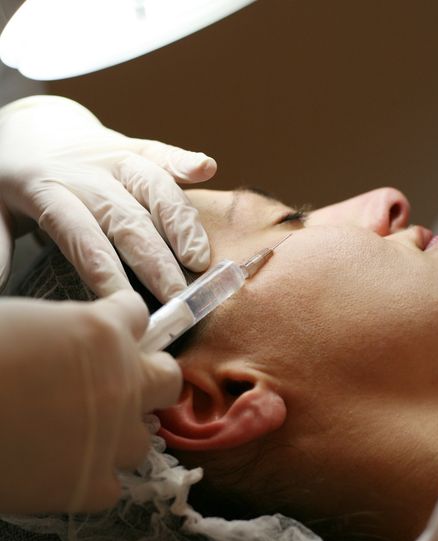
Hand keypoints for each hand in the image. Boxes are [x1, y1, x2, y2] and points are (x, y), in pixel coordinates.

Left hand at [0, 95, 216, 301]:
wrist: (30, 127)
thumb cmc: (13, 179)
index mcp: (46, 189)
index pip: (81, 236)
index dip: (105, 270)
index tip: (125, 303)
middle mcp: (86, 173)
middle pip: (126, 218)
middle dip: (155, 259)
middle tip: (176, 295)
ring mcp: (114, 156)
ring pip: (153, 187)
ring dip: (181, 222)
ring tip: (199, 258)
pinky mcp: (134, 147)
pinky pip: (162, 153)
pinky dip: (185, 161)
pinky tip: (207, 168)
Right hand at [0, 291, 181, 513]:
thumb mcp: (25, 324)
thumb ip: (67, 334)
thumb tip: (74, 348)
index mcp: (103, 331)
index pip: (136, 313)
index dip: (121, 322)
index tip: (112, 332)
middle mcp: (124, 382)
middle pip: (168, 377)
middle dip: (150, 378)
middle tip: (123, 385)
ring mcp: (114, 436)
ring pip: (142, 437)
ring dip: (117, 433)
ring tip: (80, 435)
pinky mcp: (93, 485)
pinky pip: (112, 484)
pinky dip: (92, 478)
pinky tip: (64, 471)